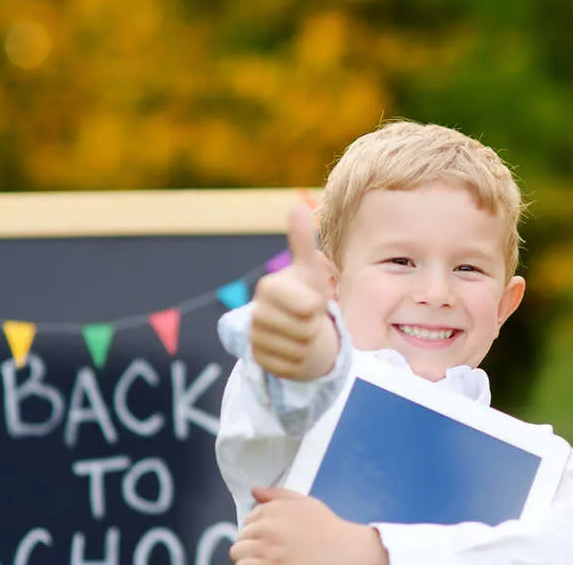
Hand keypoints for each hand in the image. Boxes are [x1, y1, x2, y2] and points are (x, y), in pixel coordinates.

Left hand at [229, 487, 388, 564]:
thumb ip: (278, 494)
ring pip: (239, 553)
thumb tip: (255, 490)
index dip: (260, 528)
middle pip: (242, 536)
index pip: (249, 518)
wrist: (346, 553)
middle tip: (274, 550)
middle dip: (254, 543)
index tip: (273, 536)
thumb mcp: (306, 504)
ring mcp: (268, 552)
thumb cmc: (329, 531)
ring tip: (270, 559)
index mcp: (275, 509)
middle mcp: (268, 529)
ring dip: (251, 557)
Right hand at [250, 205, 337, 380]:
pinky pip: (292, 366)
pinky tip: (294, 349)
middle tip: (308, 320)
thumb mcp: (309, 270)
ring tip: (302, 333)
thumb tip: (296, 205)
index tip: (312, 301)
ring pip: (300, 350)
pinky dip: (301, 361)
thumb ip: (303, 241)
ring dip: (309, 345)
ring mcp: (255, 338)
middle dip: (315, 327)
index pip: (308, 307)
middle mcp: (256, 313)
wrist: (299, 328)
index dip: (317, 307)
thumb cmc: (306, 294)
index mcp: (269, 288)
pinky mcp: (258, 361)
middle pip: (306, 330)